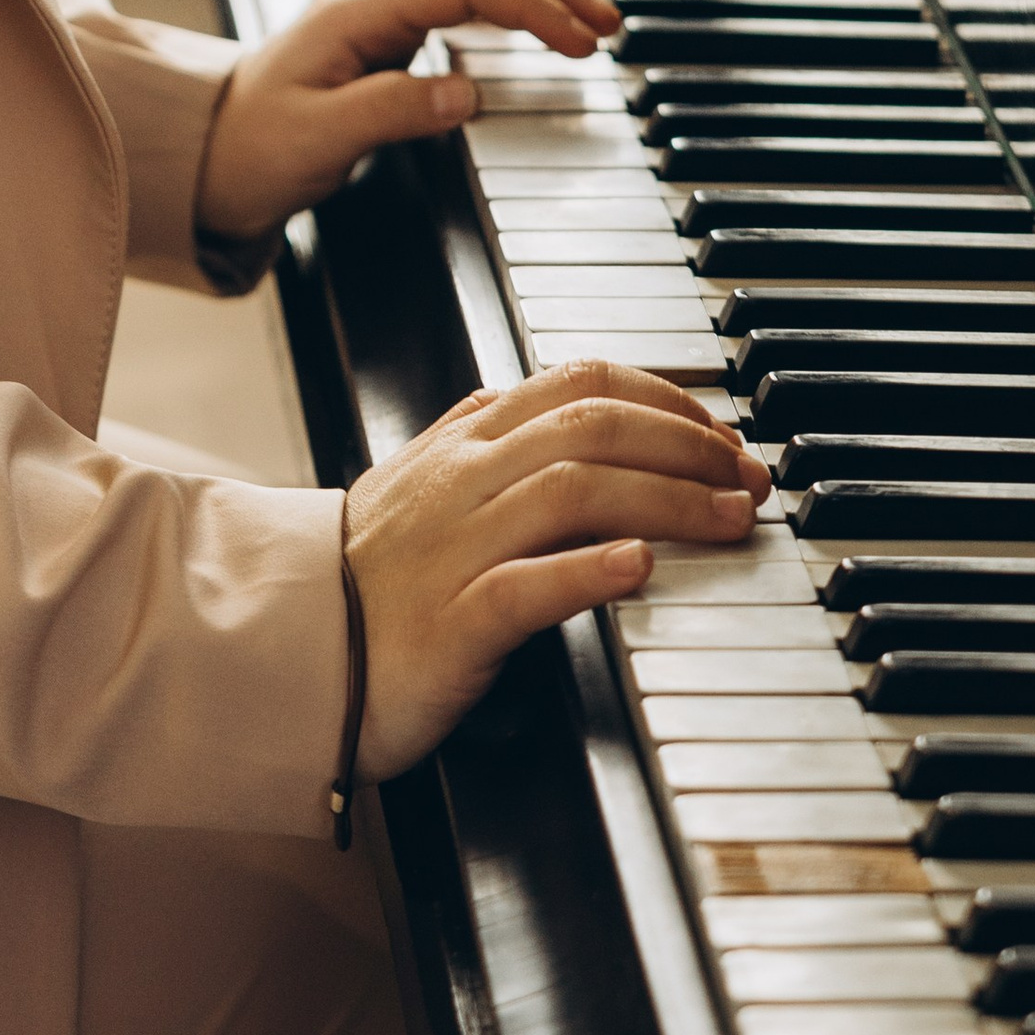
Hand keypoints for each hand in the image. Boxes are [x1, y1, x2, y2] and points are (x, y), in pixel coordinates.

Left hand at [193, 0, 620, 243]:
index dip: (528, 5)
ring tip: (589, 17)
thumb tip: (468, 96)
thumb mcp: (318, 140)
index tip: (579, 42)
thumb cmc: (251, 149)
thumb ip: (391, 112)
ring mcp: (376, 11)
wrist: (205, 156)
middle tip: (607, 22)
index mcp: (355, 12)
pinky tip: (537, 20)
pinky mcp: (385, 33)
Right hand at [347, 362, 769, 777]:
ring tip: (727, 520)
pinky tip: (640, 567)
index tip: (720, 433)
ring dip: (668, 500)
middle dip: (687, 446)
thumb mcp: (422, 485)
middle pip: (592, 429)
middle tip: (747, 479)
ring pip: (573, 492)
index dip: (665, 398)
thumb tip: (554, 399)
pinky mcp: (452, 625)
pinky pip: (525, 586)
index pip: (579, 382)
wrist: (287, 652)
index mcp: (465, 443)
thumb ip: (484, 437)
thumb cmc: (367, 578)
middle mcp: (464, 481)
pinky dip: (588, 571)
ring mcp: (456, 549)